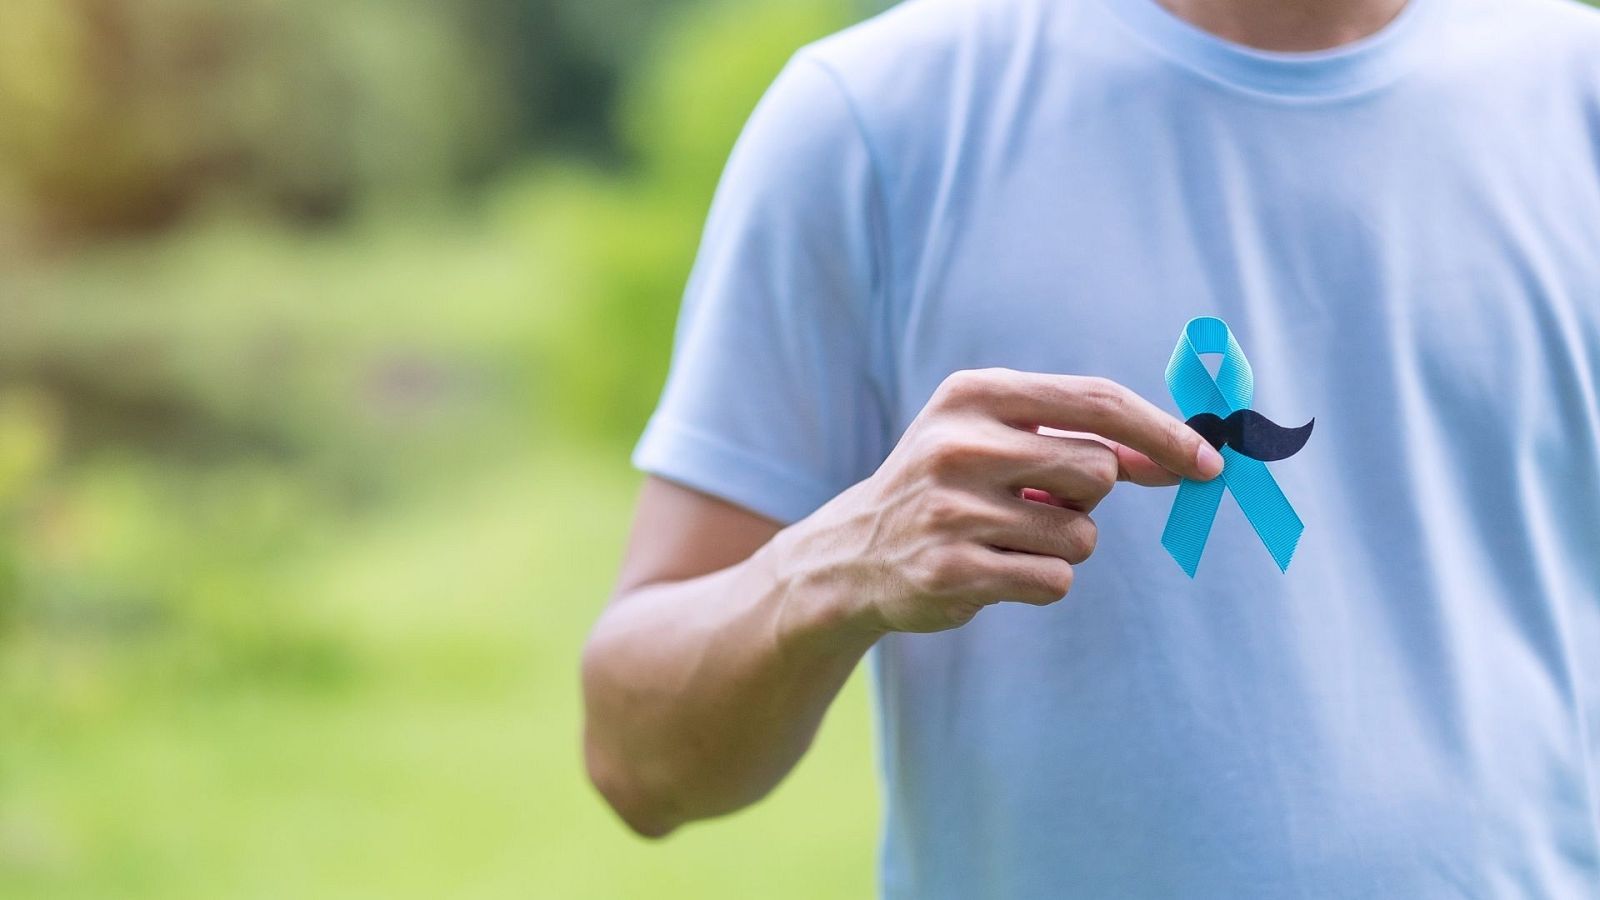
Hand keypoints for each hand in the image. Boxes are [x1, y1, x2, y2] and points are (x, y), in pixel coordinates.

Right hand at [776, 368, 1223, 634]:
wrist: (853, 553)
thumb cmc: (949, 486)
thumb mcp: (997, 437)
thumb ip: (1082, 437)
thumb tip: (1185, 457)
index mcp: (973, 394)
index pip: (1096, 401)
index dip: (1163, 432)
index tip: (1208, 463)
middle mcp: (959, 444)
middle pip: (1098, 471)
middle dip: (1089, 498)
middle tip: (1040, 503)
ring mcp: (951, 509)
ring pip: (1081, 536)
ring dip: (1064, 545)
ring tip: (1008, 538)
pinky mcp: (952, 570)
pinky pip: (1054, 581)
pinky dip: (1042, 581)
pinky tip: (995, 571)